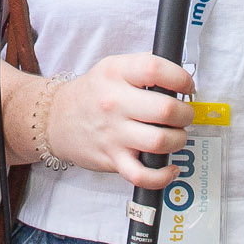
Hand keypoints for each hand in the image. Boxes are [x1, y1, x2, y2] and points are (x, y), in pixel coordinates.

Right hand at [43, 52, 193, 186]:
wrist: (56, 119)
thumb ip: (144, 68)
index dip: (180, 78)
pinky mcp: (113, 159)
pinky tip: (169, 168)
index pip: (155, 69)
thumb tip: (180, 79)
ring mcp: (113, 134)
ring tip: (175, 135)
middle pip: (166, 109)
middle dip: (185, 114)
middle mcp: (114, 103)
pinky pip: (143, 175)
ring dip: (178, 140)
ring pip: (160, 142)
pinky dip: (162, 176)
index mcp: (116, 73)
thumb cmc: (92, 94)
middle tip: (183, 114)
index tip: (186, 86)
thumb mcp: (112, 68)